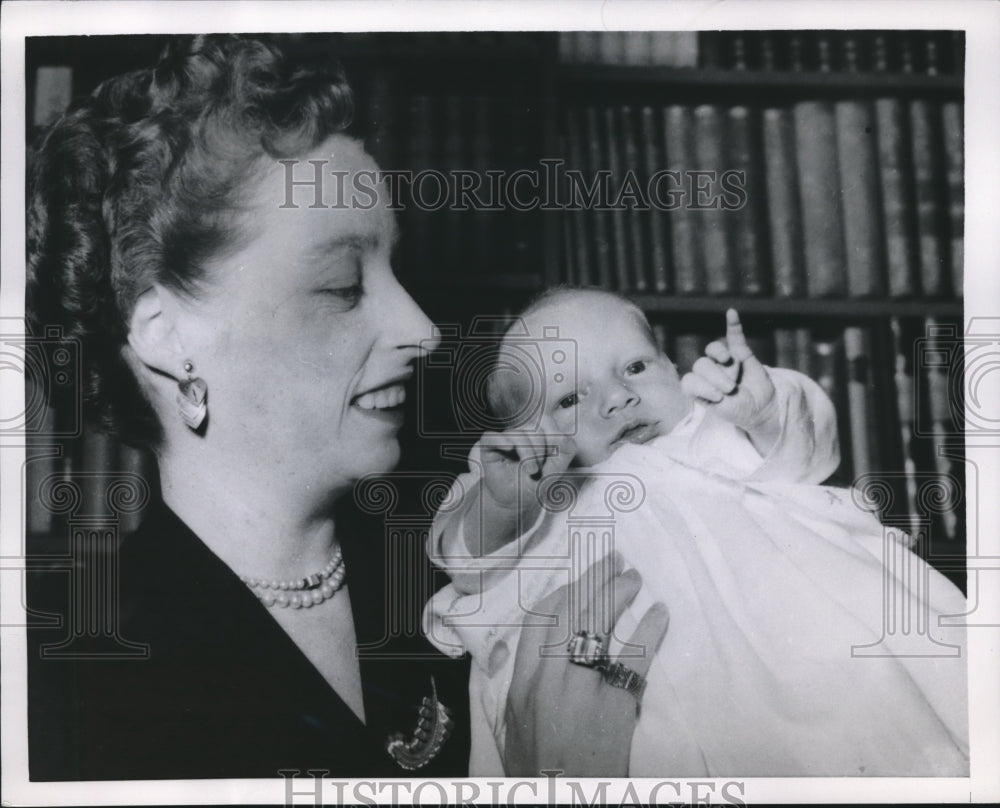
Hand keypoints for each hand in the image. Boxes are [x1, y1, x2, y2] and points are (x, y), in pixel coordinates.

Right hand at [479, 428, 576, 512]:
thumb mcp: (556, 470)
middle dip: (540, 451)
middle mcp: (522, 434)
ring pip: (517, 434)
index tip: (552, 458)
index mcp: (538, 435)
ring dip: (527, 453)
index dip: (553, 436)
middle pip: (534, 428)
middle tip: (540, 469)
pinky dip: (501, 441)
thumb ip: (565, 451)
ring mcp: (505, 439)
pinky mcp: (489, 448)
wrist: (515, 502)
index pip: (546, 421)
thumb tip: (561, 436)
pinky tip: (509, 449)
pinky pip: (492, 437)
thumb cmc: (535, 485)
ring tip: (530, 471)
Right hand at [503, 554, 668, 775]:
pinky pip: (634, 658)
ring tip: (634, 577)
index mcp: (521, 685)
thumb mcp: (515, 729)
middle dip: (591, 581)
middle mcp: (547, 680)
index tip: (578, 581)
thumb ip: (520, 689)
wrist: (562, 802)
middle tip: (612, 560)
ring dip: (617, 594)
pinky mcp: (615, 707)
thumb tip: (529, 656)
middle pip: (569, 613)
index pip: (538, 622)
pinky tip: (660, 613)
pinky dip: (649, 631)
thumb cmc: (541, 774)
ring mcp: (581, 691)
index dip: (561, 594)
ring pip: (596, 625)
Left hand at [680, 309, 777, 437]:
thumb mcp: (722, 409)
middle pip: (701, 365)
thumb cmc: (738, 410)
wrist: (761, 408)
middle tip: (731, 389)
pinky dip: (733, 325)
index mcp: (697, 387)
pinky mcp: (740, 352)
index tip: (719, 398)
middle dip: (716, 377)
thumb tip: (705, 378)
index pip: (688, 381)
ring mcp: (722, 361)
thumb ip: (710, 393)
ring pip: (713, 350)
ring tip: (731, 364)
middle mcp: (706, 372)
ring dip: (720, 356)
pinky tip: (731, 313)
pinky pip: (734, 336)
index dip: (701, 387)